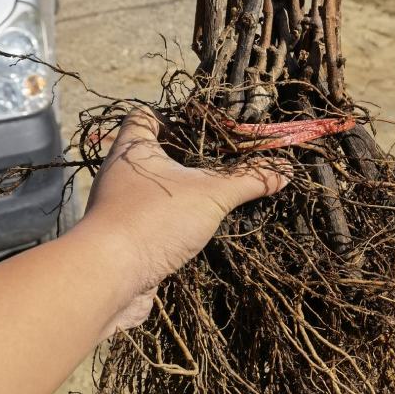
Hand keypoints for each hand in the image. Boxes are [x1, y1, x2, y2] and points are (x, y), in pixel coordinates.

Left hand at [81, 107, 289, 334]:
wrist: (109, 277)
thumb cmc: (154, 220)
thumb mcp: (211, 195)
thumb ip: (248, 180)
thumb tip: (285, 170)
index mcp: (133, 150)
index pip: (144, 116)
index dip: (173, 115)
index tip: (204, 127)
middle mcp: (120, 176)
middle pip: (152, 155)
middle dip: (185, 159)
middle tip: (221, 162)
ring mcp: (119, 210)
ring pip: (153, 191)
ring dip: (180, 193)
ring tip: (216, 195)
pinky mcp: (124, 241)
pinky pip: (151, 223)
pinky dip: (173, 223)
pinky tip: (199, 229)